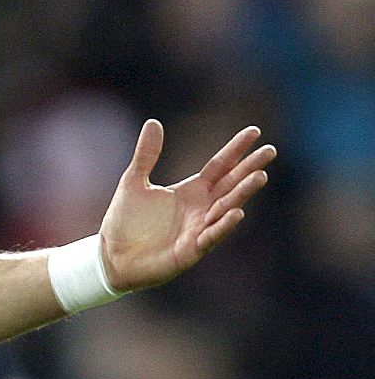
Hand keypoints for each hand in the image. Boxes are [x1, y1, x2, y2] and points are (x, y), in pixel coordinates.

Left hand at [99, 119, 275, 291]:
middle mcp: (201, 209)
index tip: (255, 131)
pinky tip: (236, 212)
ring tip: (259, 177)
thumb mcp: (133, 182)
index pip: (220, 166)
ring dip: (242, 194)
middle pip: (231, 185)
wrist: (109, 256)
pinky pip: (211, 236)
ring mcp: (198, 229)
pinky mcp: (190, 250)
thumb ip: (146, 155)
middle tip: (270, 151)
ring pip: (226, 208)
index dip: (236, 149)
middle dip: (250, 169)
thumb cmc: (124, 222)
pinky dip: (223, 225)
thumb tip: (153, 122)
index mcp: (191, 191)